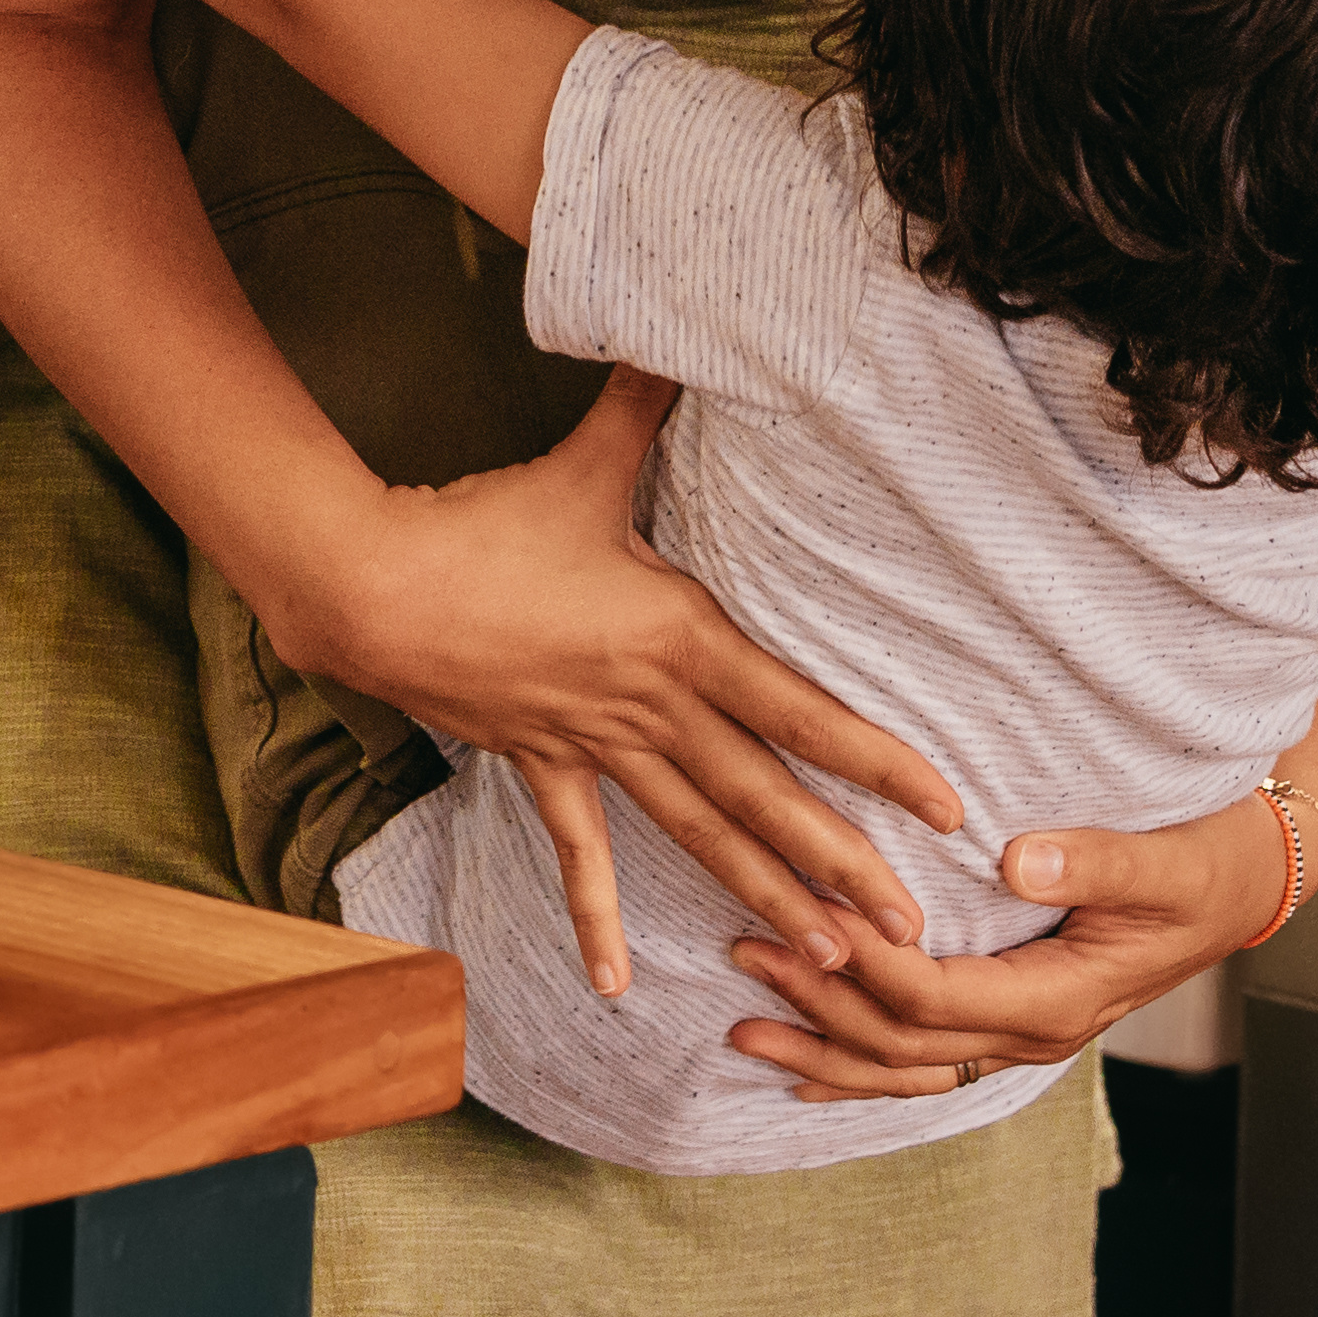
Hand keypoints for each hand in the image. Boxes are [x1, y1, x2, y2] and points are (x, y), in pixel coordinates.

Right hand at [279, 376, 960, 977]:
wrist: (375, 586)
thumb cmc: (485, 525)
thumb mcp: (583, 464)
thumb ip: (644, 404)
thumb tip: (682, 330)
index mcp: (681, 639)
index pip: (800, 711)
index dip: (876, 759)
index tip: (942, 806)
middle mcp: (653, 709)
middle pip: (764, 799)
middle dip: (840, 866)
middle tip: (908, 933)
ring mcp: (598, 749)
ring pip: (698, 836)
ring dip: (760, 898)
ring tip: (824, 960)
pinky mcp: (544, 767)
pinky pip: (581, 853)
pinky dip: (598, 918)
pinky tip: (617, 986)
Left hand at [716, 669, 1317, 1098]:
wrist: (1251, 886)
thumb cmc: (1211, 863)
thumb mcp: (1167, 860)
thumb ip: (1096, 863)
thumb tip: (1018, 861)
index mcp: (1061, 996)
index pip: (937, 998)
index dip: (865, 967)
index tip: (804, 922)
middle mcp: (1036, 1031)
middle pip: (905, 1042)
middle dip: (820, 1005)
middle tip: (745, 953)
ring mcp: (1024, 1036)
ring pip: (906, 1068)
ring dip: (824, 1048)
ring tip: (744, 1027)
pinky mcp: (1015, 1021)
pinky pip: (928, 1064)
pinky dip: (863, 1069)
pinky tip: (807, 1071)